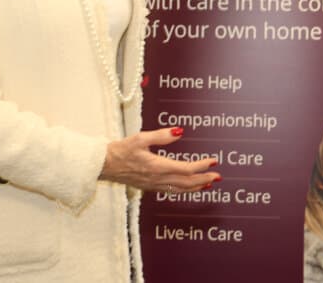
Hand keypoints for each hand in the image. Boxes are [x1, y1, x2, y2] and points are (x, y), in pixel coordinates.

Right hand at [99, 127, 219, 191]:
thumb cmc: (120, 150)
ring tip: (209, 183)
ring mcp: (154, 185)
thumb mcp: (140, 138)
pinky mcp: (150, 187)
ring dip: (196, 186)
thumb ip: (161, 135)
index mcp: (157, 166)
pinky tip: (189, 186)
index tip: (213, 161)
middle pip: (186, 182)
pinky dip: (184, 189)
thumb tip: (180, 131)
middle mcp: (157, 179)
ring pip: (180, 189)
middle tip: (218, 176)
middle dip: (204, 179)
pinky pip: (172, 191)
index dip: (201, 166)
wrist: (104, 164)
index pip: (185, 169)